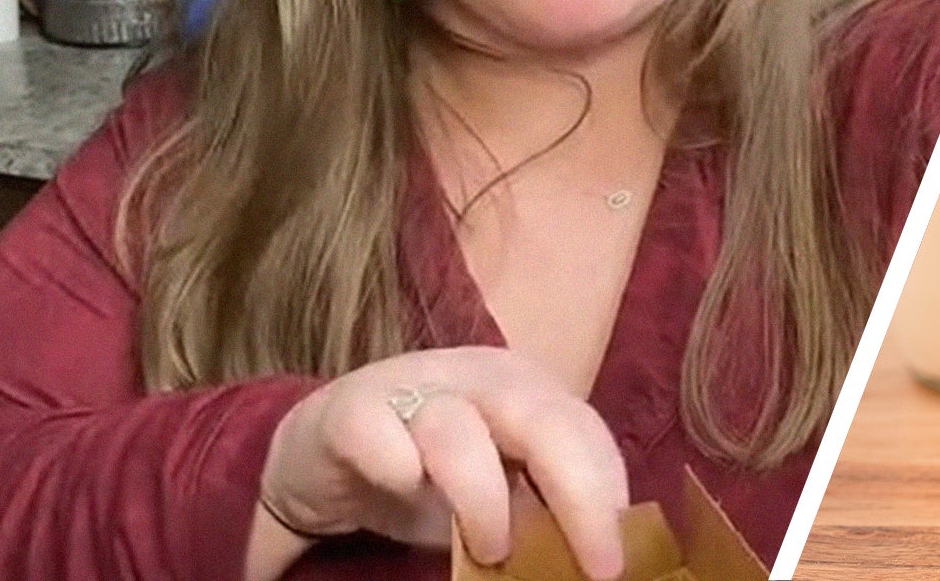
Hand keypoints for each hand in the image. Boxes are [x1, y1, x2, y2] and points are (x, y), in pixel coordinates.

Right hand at [258, 346, 627, 578]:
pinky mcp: (351, 410)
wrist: (320, 455)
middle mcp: (480, 377)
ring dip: (485, 497)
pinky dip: (396, 467)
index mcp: (527, 392)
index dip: (610, 493)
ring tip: (494, 550)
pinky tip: (404, 489)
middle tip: (597, 567)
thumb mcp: (495, 494)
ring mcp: (413, 386)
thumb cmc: (424, 479)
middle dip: (579, 496)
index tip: (619, 557)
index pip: (586, 432)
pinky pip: (379, 435)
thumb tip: (592, 562)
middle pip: (544, 422)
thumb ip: (539, 513)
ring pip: (461, 432)